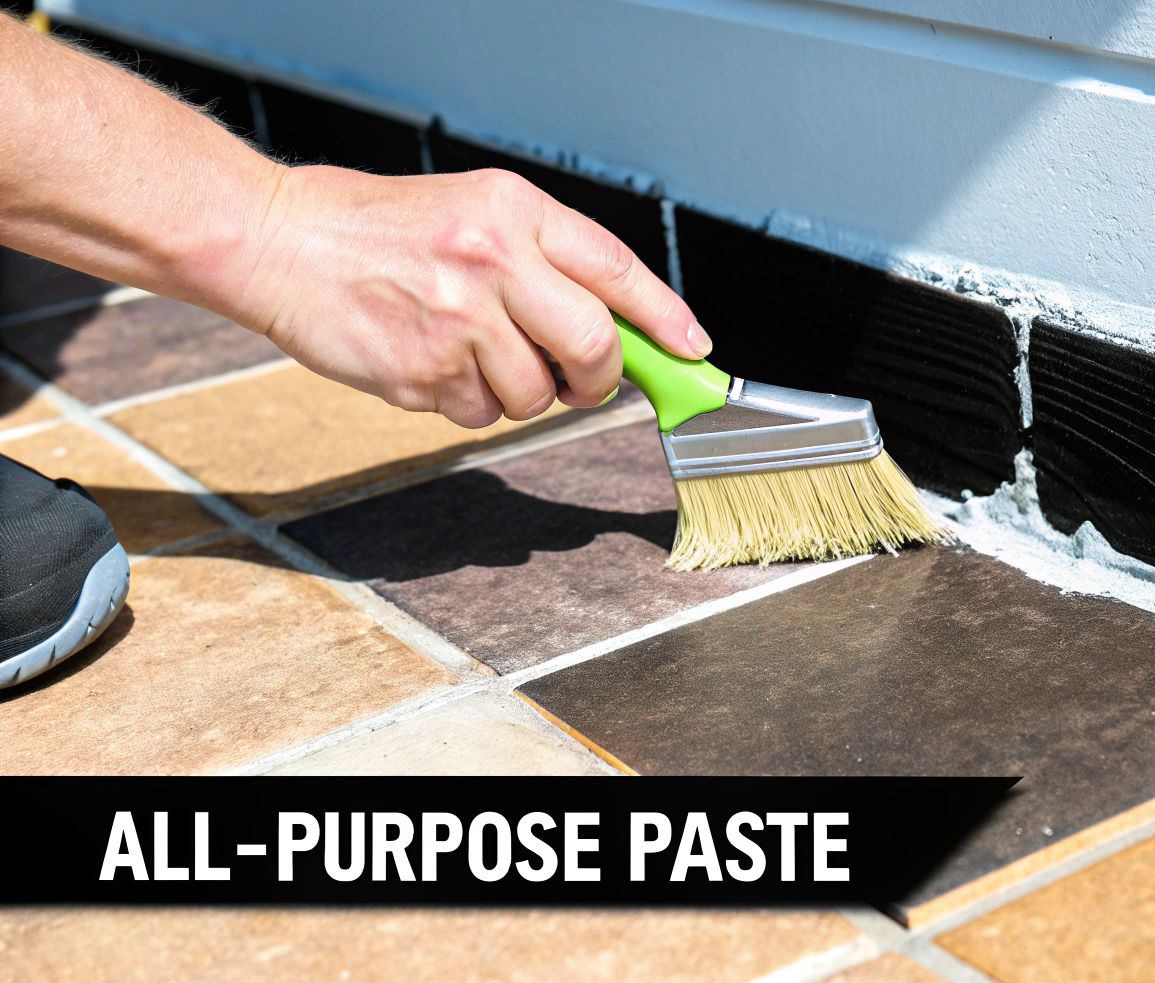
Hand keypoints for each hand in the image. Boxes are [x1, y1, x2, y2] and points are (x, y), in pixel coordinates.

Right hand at [233, 165, 709, 427]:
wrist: (279, 243)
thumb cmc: (382, 230)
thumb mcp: (475, 212)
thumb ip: (546, 263)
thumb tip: (618, 335)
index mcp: (514, 212)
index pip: (616, 269)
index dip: (664, 317)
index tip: (691, 349)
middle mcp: (492, 260)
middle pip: (593, 345)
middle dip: (599, 378)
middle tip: (584, 382)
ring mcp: (457, 320)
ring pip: (535, 395)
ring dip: (520, 393)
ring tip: (473, 352)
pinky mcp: (421, 371)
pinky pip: (478, 414)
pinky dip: (468, 403)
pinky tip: (432, 362)